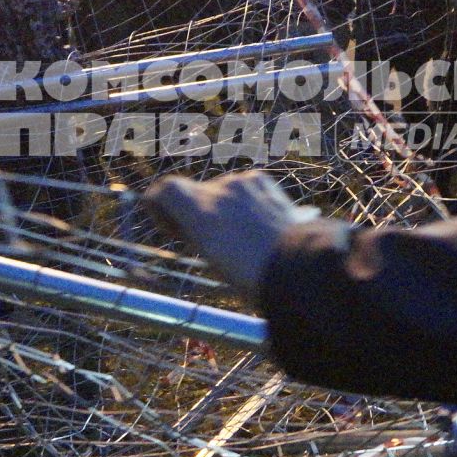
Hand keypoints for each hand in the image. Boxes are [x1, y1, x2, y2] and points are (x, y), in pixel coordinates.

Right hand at [143, 171, 319, 300]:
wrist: (296, 267)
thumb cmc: (250, 275)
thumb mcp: (211, 259)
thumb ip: (194, 233)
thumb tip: (184, 224)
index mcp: (200, 212)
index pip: (164, 191)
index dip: (159, 205)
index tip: (170, 225)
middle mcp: (218, 190)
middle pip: (193, 193)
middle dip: (195, 211)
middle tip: (209, 239)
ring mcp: (242, 182)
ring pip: (219, 191)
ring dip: (221, 207)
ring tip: (240, 236)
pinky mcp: (262, 180)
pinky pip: (242, 187)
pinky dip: (242, 202)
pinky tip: (257, 224)